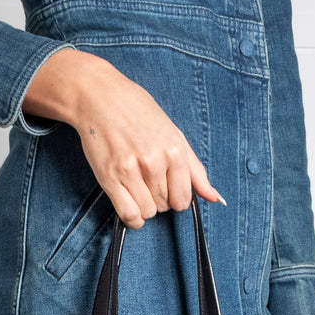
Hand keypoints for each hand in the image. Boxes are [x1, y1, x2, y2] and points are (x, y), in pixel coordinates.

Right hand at [22, 49, 224, 226]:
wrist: (99, 97)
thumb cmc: (137, 112)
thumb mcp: (174, 134)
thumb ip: (195, 169)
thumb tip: (215, 197)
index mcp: (174, 150)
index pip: (183, 199)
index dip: (176, 198)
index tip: (168, 188)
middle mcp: (154, 161)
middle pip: (165, 206)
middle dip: (159, 198)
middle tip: (147, 179)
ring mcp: (130, 170)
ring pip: (147, 212)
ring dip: (144, 206)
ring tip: (137, 186)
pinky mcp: (109, 178)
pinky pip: (128, 214)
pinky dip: (132, 217)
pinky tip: (130, 203)